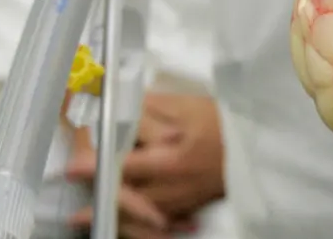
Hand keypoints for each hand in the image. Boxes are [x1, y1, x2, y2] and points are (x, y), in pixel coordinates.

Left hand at [66, 93, 225, 232]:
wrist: (258, 146)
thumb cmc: (224, 123)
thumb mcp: (189, 107)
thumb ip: (153, 108)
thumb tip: (124, 107)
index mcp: (169, 159)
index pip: (125, 164)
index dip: (97, 166)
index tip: (74, 168)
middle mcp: (172, 185)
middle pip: (129, 198)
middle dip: (102, 203)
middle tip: (75, 213)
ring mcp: (183, 198)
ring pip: (143, 214)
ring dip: (118, 218)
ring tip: (92, 220)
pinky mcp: (193, 203)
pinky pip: (164, 221)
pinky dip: (146, 226)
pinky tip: (134, 225)